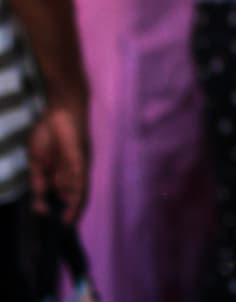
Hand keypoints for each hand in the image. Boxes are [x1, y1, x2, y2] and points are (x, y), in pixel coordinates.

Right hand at [27, 102, 88, 223]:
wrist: (59, 112)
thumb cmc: (47, 134)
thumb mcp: (37, 163)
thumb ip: (38, 183)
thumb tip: (39, 206)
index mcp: (61, 171)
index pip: (62, 196)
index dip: (58, 212)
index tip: (52, 229)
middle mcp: (72, 173)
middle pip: (71, 199)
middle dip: (65, 217)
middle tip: (58, 239)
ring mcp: (78, 169)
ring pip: (77, 196)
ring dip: (71, 214)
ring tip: (64, 231)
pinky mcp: (81, 164)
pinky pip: (81, 187)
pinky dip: (76, 203)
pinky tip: (71, 216)